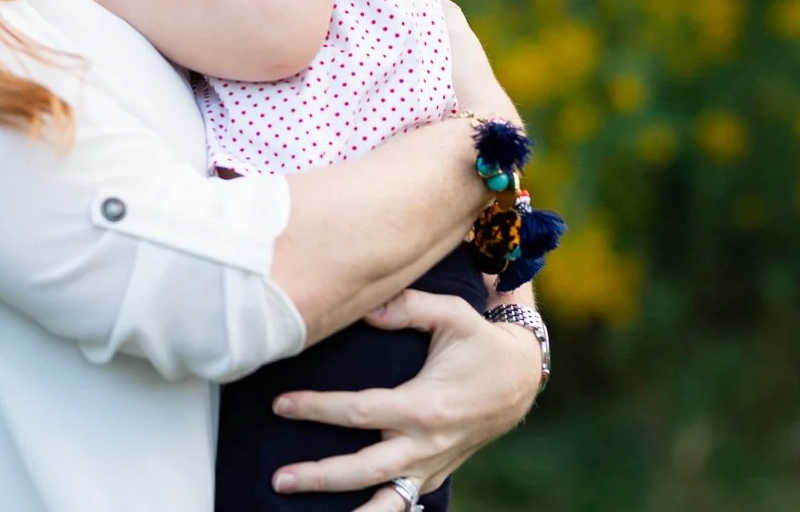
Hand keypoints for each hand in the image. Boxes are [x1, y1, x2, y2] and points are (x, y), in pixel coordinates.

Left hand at [269, 291, 540, 506]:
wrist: (519, 380)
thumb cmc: (478, 342)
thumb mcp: (452, 314)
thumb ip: (409, 307)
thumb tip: (365, 308)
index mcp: (425, 406)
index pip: (360, 413)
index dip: (318, 409)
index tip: (281, 405)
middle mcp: (427, 444)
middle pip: (365, 470)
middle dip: (320, 477)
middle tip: (280, 478)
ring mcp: (432, 466)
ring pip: (388, 502)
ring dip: (352, 511)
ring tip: (307, 511)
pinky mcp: (434, 475)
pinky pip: (402, 501)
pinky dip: (378, 510)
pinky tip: (347, 511)